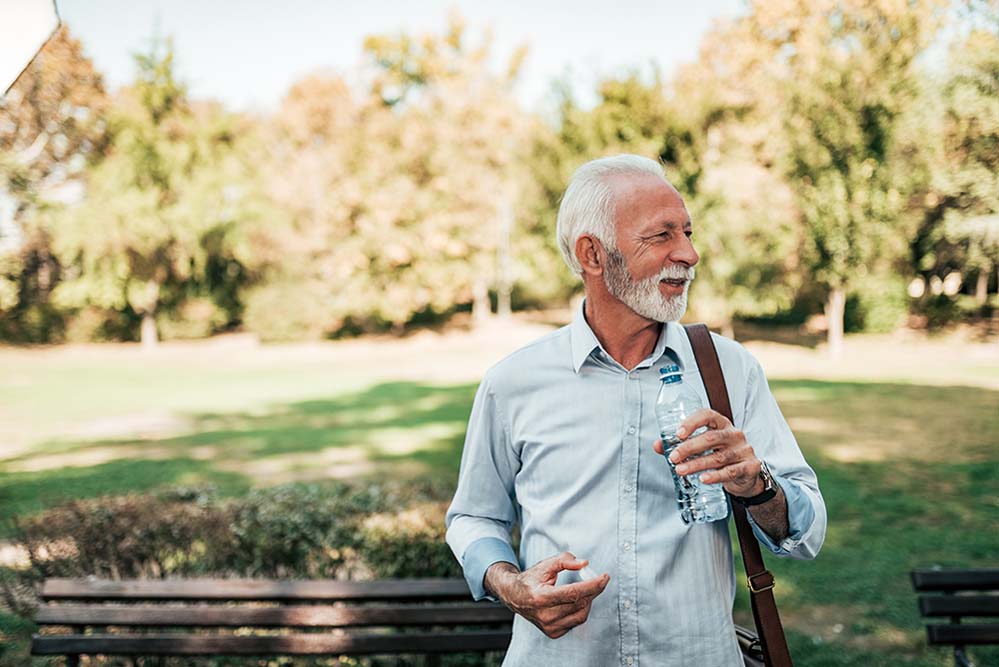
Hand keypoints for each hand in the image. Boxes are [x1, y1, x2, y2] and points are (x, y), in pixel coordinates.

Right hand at [484, 552, 609, 638]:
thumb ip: (564, 561)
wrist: (514, 596)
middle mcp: (544, 615)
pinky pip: (575, 622)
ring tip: (584, 590)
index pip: (573, 593)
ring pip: (581, 615)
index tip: (604, 577)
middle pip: (579, 603)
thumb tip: (585, 564)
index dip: (592, 585)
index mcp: (541, 597)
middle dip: (593, 590)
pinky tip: (575, 601)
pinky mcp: (552, 632)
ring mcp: (548, 626)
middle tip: (599, 580)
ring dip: (588, 600)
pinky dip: (580, 610)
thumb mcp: (545, 565)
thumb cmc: (531, 579)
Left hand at [653, 408, 762, 497]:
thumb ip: (680, 445)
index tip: (677, 433)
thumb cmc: (721, 455)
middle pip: (711, 437)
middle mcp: (734, 434)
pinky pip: (730, 472)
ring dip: (697, 464)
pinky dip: (715, 476)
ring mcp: (744, 450)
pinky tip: (703, 479)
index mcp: (722, 424)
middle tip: (673, 457)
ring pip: (718, 457)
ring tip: (681, 470)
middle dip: (689, 447)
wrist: (746, 475)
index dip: (692, 422)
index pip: (708, 415)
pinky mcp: (750, 467)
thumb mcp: (703, 448)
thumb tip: (657, 445)